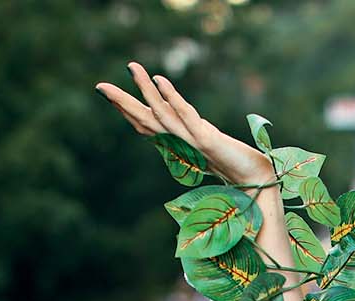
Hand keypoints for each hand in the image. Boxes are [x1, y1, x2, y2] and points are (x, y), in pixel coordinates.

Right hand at [96, 63, 275, 187]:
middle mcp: (179, 144)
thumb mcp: (208, 144)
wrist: (254, 179)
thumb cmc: (233, 164)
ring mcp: (191, 142)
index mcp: (177, 145)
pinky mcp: (205, 140)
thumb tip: (180, 120)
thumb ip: (193, 133)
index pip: (146, 126)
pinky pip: (185, 115)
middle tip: (99, 86)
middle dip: (122, 102)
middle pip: (144, 120)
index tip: (107, 94)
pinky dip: (172, 97)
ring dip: (145, 90)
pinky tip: (160, 80)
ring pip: (161, 114)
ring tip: (132, 68)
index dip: (126, 110)